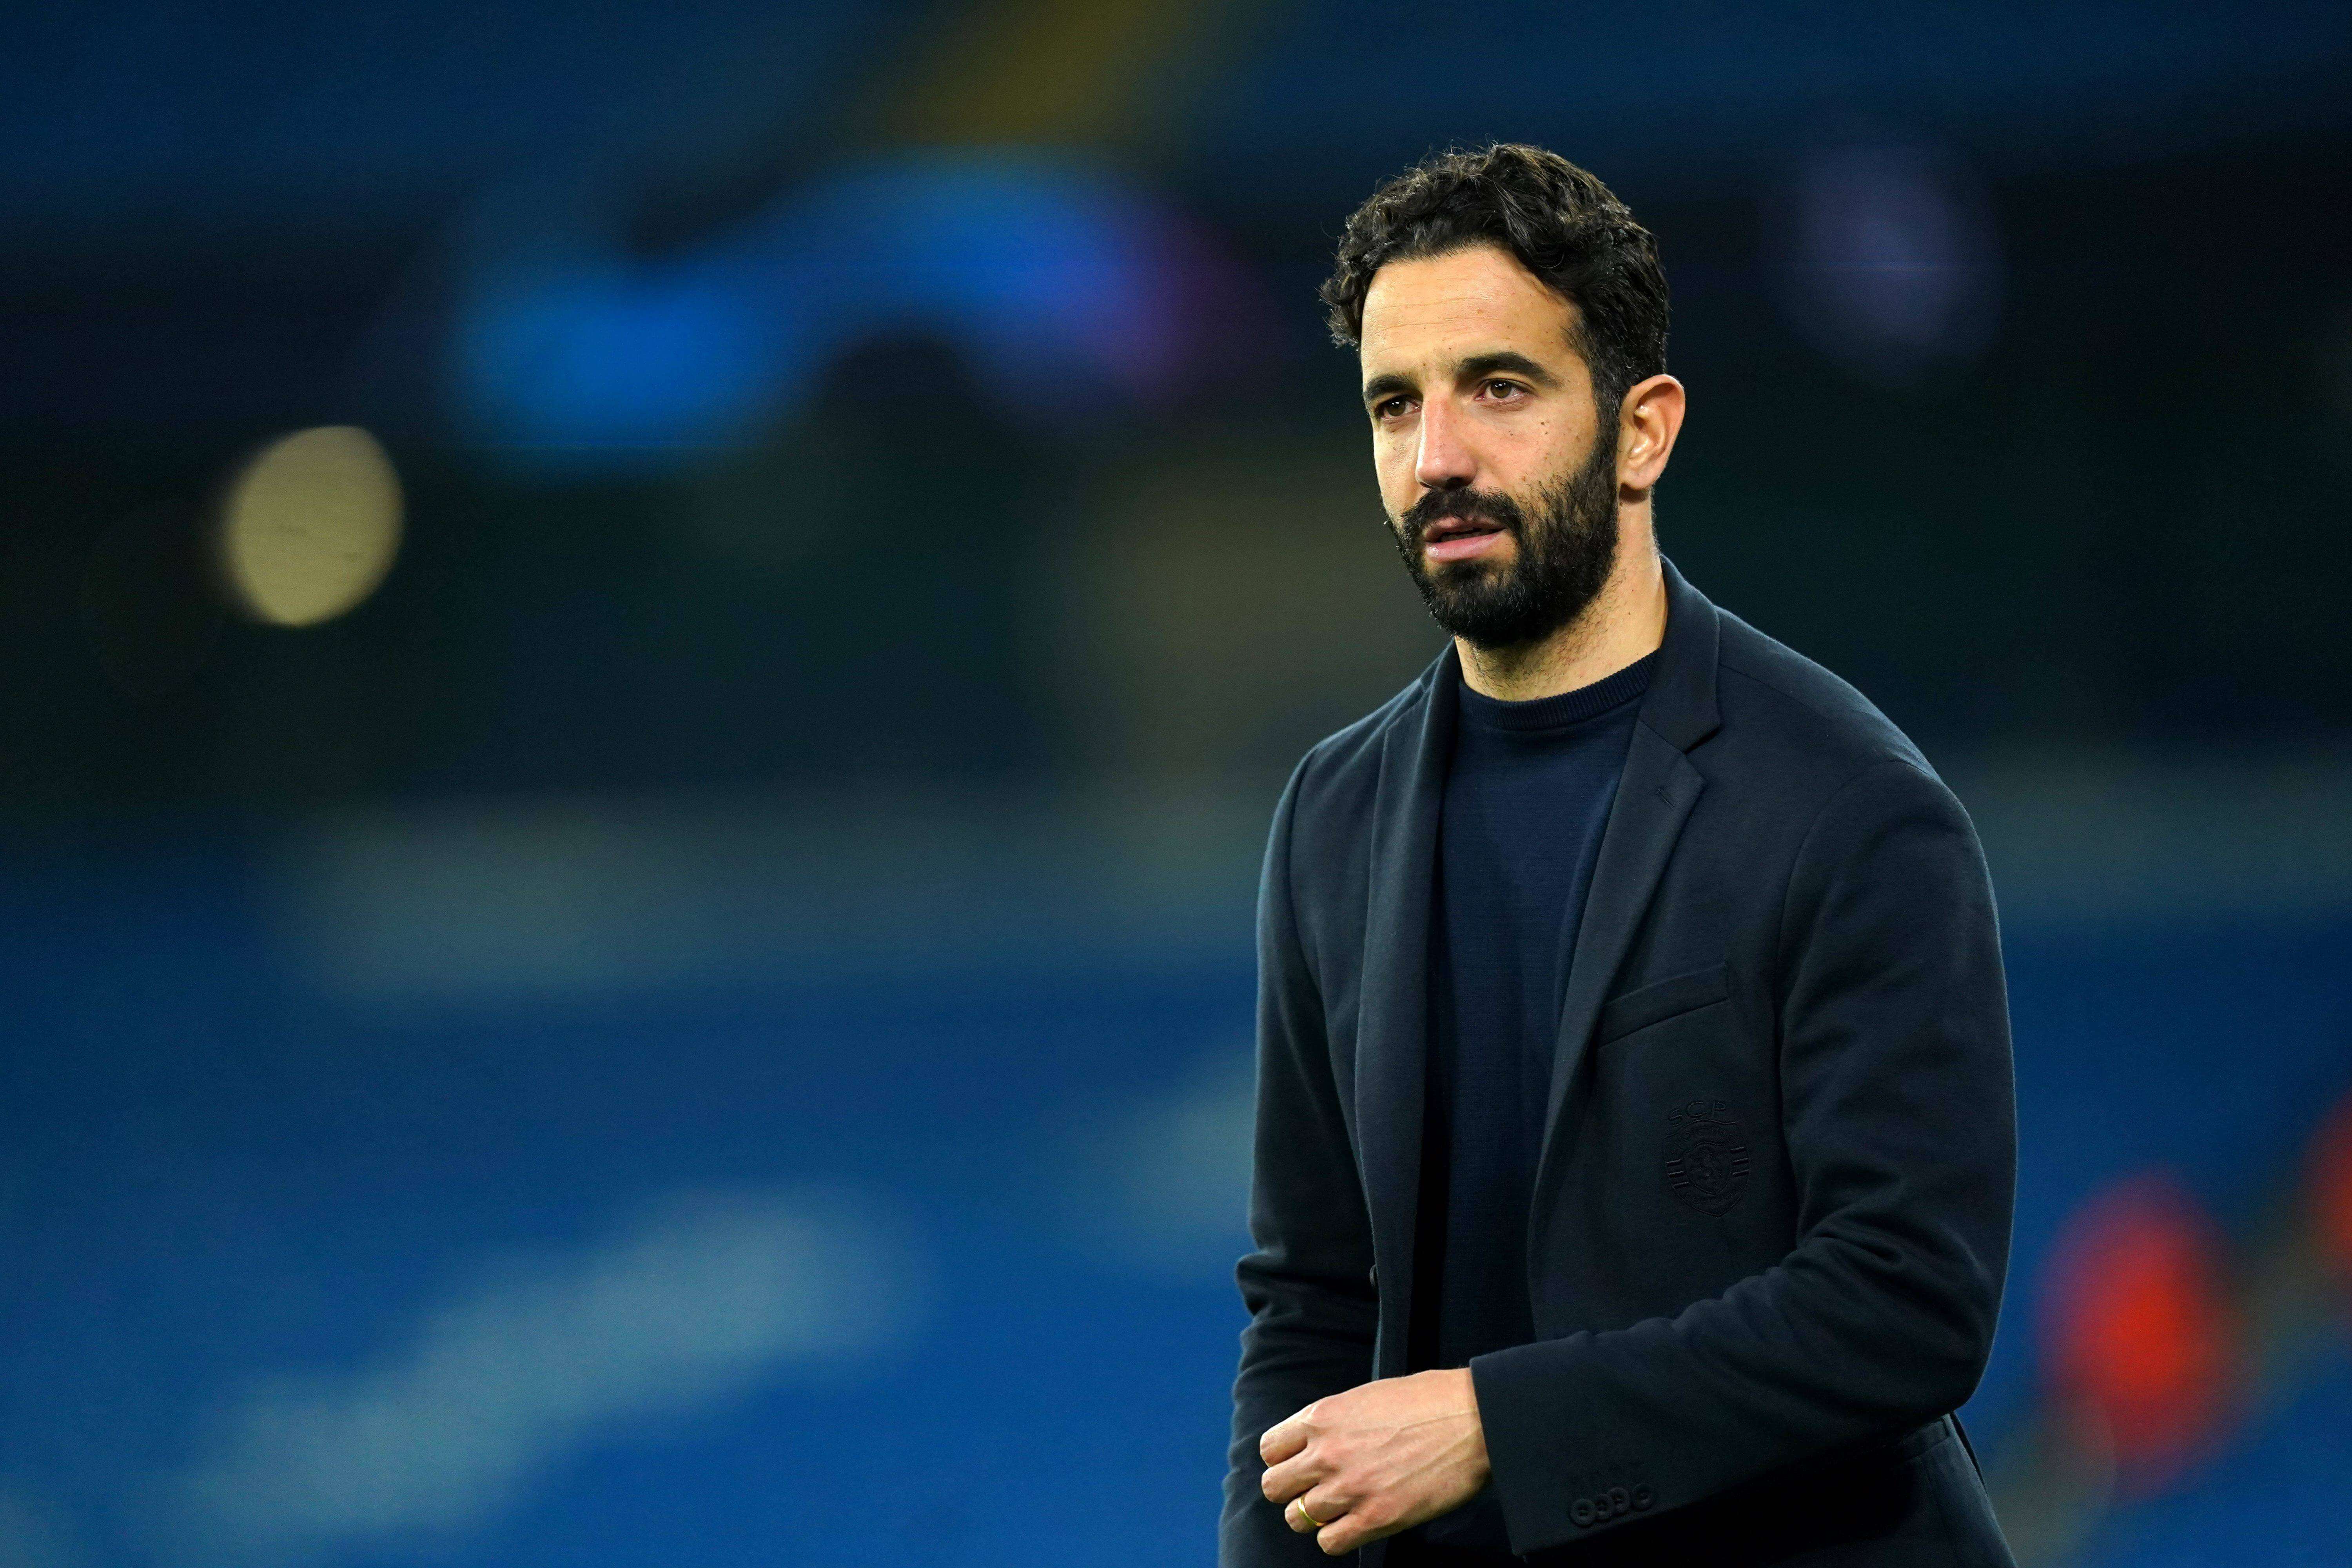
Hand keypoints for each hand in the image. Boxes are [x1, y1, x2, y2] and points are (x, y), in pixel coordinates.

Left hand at [1257, 1368, 1490, 1555]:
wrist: (1474, 1419)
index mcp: (1323, 1417)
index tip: (1300, 1465)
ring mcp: (1350, 1487)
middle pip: (1275, 1487)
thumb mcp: (1367, 1397)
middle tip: (1315, 1491)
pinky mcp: (1376, 1517)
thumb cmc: (1428, 1401)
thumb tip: (1316, 1441)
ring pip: (1297, 1519)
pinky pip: (1330, 1543)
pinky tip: (1356, 1525)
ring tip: (1340, 1509)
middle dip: (1292, 1491)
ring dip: (1316, 1516)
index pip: (1270, 1450)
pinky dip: (1337, 1538)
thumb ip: (1334, 1422)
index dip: (1283, 1461)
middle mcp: (1327, 1453)